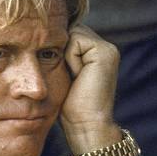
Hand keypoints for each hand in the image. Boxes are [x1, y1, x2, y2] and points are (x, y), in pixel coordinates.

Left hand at [60, 24, 121, 153]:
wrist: (85, 124)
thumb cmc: (71, 106)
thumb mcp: (64, 75)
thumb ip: (64, 54)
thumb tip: (48, 38)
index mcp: (97, 53)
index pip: (69, 35)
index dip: (60, 53)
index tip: (67, 76)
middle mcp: (106, 48)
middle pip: (70, 31)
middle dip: (63, 53)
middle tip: (72, 78)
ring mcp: (108, 49)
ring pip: (72, 34)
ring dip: (66, 56)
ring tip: (76, 77)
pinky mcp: (105, 52)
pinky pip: (75, 41)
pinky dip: (71, 59)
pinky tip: (79, 76)